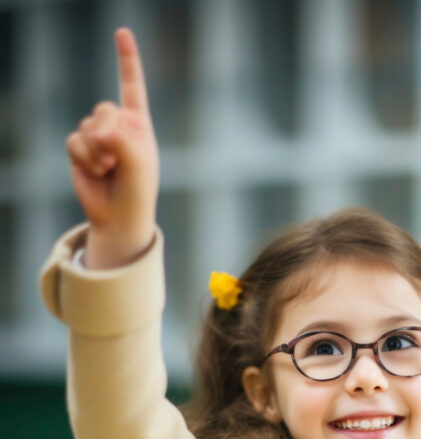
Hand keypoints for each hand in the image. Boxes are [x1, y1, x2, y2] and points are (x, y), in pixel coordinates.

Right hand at [65, 27, 158, 267]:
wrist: (119, 216)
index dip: (126, 59)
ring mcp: (96, 136)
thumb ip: (120, 139)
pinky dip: (85, 157)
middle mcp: (117, 125)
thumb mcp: (138, 162)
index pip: (132, 86)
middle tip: (117, 159)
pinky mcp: (79, 149)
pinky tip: (96, 171)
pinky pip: (74, 140)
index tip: (122, 32)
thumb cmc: (137, 189)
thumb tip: (95, 130)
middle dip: (109, 133)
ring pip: (87, 125)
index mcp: (138, 123)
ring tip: (109, 169)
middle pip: (104, 108)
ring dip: (97, 151)